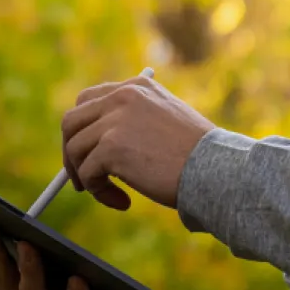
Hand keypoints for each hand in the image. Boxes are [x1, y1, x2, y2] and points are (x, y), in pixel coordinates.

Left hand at [62, 75, 215, 209]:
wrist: (218, 171)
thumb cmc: (199, 156)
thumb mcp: (165, 123)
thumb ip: (133, 123)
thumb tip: (95, 148)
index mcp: (137, 86)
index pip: (88, 100)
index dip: (81, 130)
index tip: (86, 153)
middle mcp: (123, 96)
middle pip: (71, 121)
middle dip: (71, 152)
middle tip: (81, 179)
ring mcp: (115, 120)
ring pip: (75, 149)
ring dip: (86, 178)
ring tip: (110, 195)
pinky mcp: (111, 147)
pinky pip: (88, 173)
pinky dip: (99, 192)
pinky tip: (123, 202)